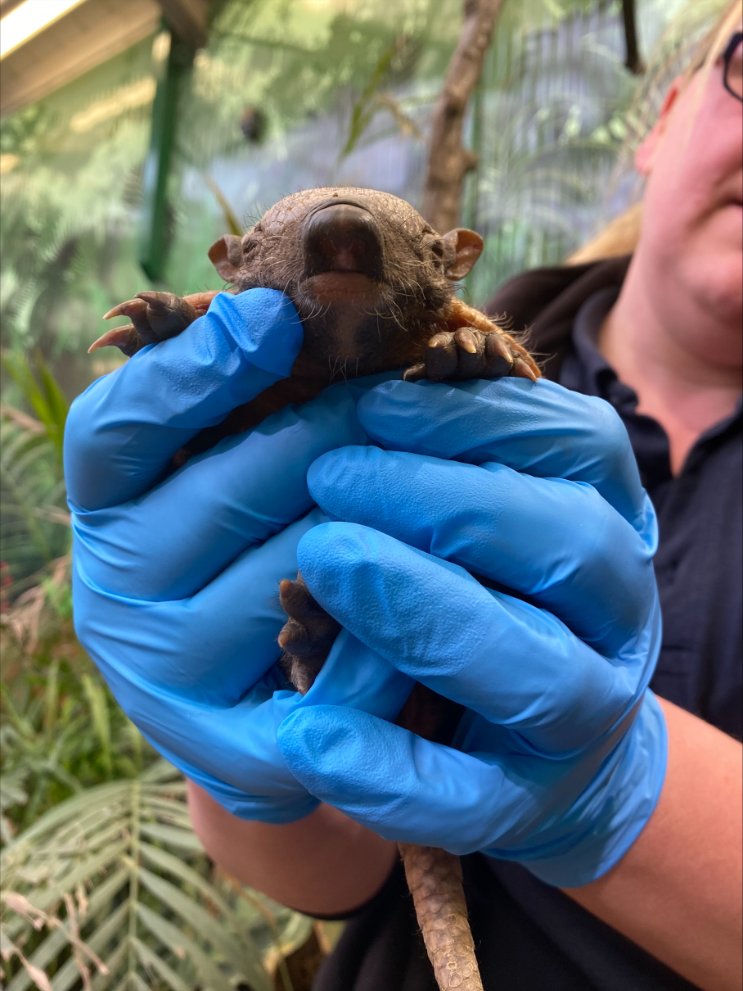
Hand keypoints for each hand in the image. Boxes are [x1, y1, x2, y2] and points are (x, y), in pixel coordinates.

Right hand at [65, 290, 409, 820]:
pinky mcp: (239, 755)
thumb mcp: (222, 461)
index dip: (200, 369)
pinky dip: (406, 622)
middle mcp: (116, 597)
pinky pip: (346, 675)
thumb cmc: (251, 541)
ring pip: (308, 566)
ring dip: (392, 515)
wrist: (256, 693)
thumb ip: (230, 394)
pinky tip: (455, 583)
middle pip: (244, 485)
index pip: (121, 428)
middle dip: (346, 430)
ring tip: (461, 479)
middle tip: (420, 391)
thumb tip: (276, 315)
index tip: (280, 319)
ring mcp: (170, 684)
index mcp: (104, 515)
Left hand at [276, 377, 666, 885]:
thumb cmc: (494, 585)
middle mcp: (617, 613)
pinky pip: (467, 795)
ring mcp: (580, 714)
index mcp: (610, 518)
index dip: (476, 417)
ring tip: (321, 560)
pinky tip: (306, 734)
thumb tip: (364, 389)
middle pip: (567, 545)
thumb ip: (451, 453)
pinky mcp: (523, 802)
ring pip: (535, 672)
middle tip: (332, 475)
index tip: (376, 402)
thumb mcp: (490, 503)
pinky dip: (389, 767)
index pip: (580, 445)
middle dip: (445, 502)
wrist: (538, 732)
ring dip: (425, 612)